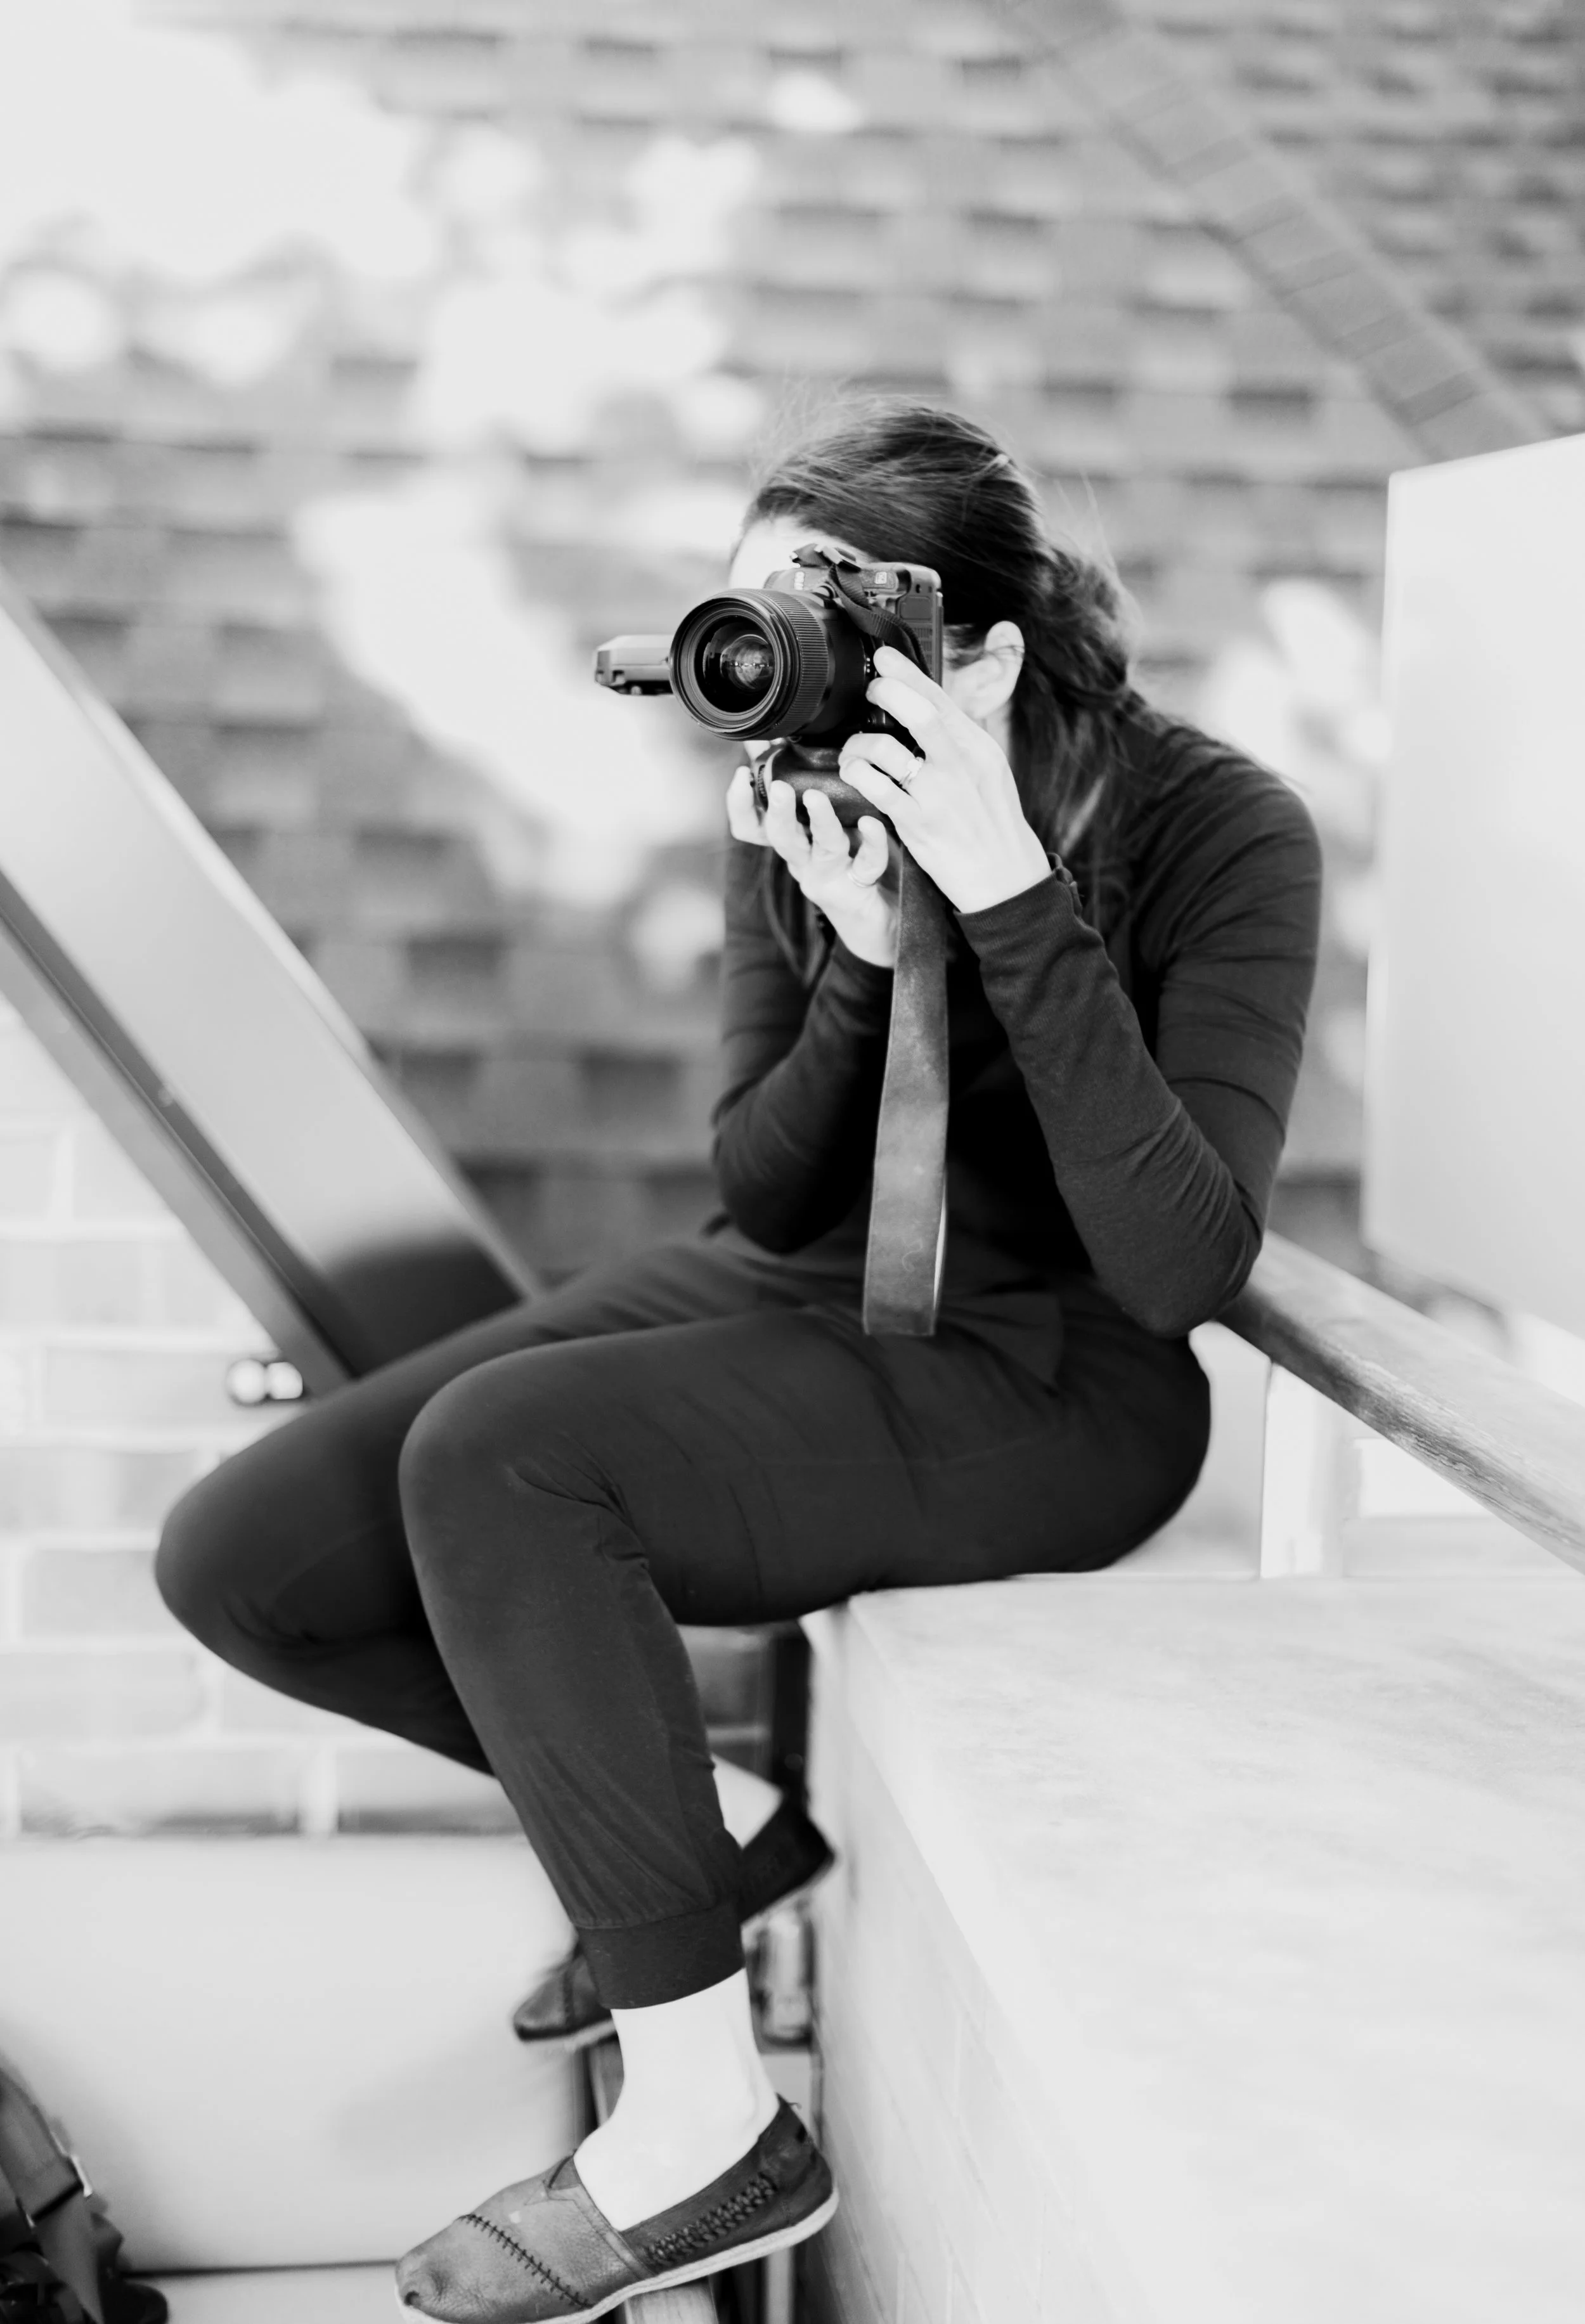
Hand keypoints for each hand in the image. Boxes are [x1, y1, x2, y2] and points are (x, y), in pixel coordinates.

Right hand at [726, 763, 897, 968]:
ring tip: (816, 799)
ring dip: (818, 822)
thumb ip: (800, 781)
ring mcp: (829, 875)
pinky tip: (871, 823)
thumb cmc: (849, 858)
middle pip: (778, 837)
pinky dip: (871, 842)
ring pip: (820, 849)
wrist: (879, 917)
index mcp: (791, 841)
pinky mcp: (857, 888)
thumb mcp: (822, 818)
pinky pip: (866, 862)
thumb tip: (772, 737)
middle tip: (778, 788)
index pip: (750, 827)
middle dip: (775, 811)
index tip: (741, 774)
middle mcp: (803, 860)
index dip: (740, 804)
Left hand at [837, 646, 1053, 915]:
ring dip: (860, 742)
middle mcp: (960, 766)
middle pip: (919, 714)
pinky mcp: (918, 825)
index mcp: (978, 749)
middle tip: (871, 690)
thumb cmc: (992, 822)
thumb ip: (961, 739)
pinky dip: (858, 774)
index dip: (909, 673)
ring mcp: (939, 796)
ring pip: (887, 750)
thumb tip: (929, 704)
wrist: (1006, 879)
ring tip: (853, 749)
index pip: (941, 700)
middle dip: (886, 692)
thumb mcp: (989, 771)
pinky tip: (854, 772)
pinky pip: (876, 789)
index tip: (885, 657)